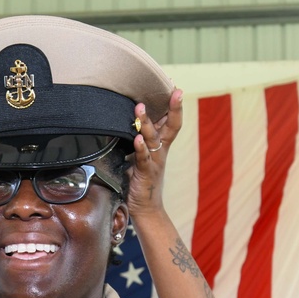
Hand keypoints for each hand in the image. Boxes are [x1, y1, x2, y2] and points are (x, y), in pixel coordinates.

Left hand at [126, 88, 182, 219]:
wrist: (146, 209)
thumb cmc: (141, 182)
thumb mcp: (140, 158)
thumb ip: (137, 143)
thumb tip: (123, 125)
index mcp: (161, 147)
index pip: (172, 123)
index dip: (175, 106)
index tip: (175, 88)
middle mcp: (161, 152)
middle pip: (171, 127)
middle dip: (173, 108)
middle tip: (173, 91)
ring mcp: (155, 162)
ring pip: (154, 139)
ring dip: (147, 123)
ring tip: (140, 109)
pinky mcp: (145, 174)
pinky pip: (143, 159)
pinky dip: (140, 148)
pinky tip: (137, 139)